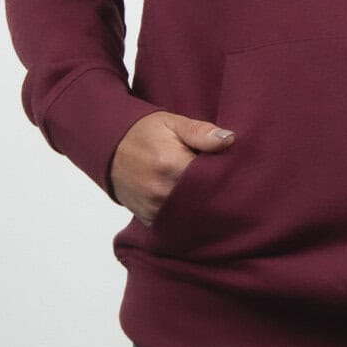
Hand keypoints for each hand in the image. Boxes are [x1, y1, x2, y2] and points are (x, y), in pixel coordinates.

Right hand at [110, 112, 235, 225]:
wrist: (111, 148)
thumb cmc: (145, 132)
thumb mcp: (172, 123)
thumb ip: (200, 132)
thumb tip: (229, 140)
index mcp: (170, 165)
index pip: (211, 178)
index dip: (226, 175)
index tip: (235, 170)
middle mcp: (161, 192)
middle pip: (204, 200)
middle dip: (218, 193)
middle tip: (229, 184)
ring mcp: (154, 210)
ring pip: (192, 215)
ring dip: (204, 207)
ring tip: (214, 194)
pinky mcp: (149, 220)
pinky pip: (177, 224)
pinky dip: (189, 216)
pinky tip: (197, 205)